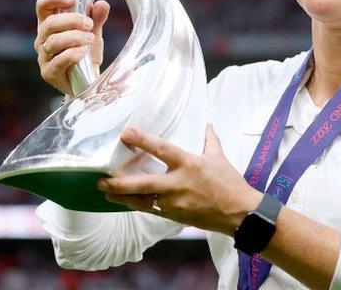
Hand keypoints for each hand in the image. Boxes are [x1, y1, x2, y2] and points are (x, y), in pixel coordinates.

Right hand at [34, 0, 109, 95]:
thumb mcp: (93, 32)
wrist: (88, 82)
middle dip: (71, 20)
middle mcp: (42, 39)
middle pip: (49, 23)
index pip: (42, 6)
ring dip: (74, 37)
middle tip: (89, 24)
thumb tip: (102, 4)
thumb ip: (97, 18)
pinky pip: (58, 61)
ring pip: (53, 41)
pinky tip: (83, 52)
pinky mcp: (49, 73)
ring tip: (90, 38)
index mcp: (49, 25)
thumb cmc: (86, 54)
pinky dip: (72, 54)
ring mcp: (44, 57)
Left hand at [98, 125, 263, 235]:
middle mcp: (178, 183)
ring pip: (141, 201)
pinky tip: (125, 202)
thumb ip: (210, 140)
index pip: (162, 149)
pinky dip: (136, 205)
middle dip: (120, 182)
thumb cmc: (230, 183)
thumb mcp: (220, 158)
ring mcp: (174, 203)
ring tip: (105, 192)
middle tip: (101, 179)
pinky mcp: (173, 216)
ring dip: (121, 197)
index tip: (126, 134)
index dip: (143, 141)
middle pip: (143, 183)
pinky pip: (150, 210)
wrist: (238, 213)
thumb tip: (208, 124)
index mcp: (189, 164)